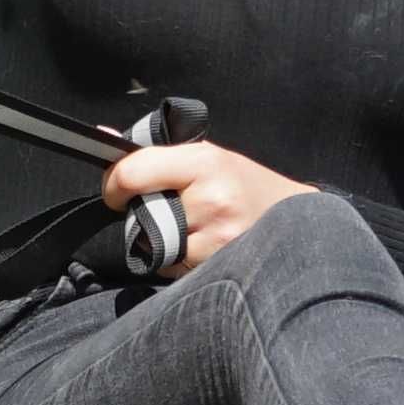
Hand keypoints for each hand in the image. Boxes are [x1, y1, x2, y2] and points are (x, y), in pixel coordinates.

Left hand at [102, 142, 315, 276]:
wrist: (299, 219)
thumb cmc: (246, 184)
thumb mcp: (207, 157)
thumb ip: (157, 153)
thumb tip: (104, 136)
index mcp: (204, 161)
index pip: (134, 172)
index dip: (114, 185)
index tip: (116, 193)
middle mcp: (211, 197)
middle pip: (143, 214)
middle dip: (144, 217)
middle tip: (164, 212)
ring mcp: (219, 235)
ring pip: (158, 247)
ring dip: (163, 243)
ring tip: (192, 230)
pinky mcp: (223, 265)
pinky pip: (177, 269)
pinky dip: (180, 262)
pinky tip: (204, 248)